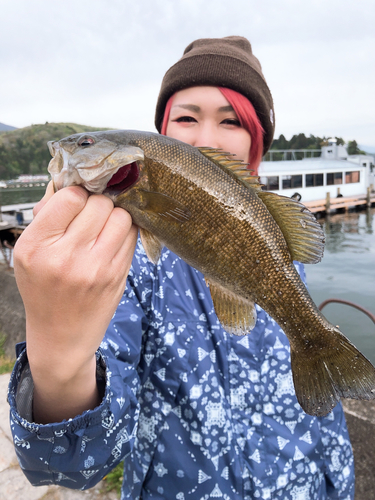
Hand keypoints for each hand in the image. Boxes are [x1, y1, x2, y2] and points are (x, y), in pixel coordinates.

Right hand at [14, 185, 137, 421]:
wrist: (62, 335)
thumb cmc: (43, 289)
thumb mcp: (29, 253)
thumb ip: (48, 216)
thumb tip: (71, 181)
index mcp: (36, 246)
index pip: (70, 197)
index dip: (76, 195)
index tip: (76, 203)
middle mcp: (66, 257)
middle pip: (100, 203)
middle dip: (97, 203)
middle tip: (91, 215)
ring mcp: (96, 268)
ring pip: (121, 217)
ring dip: (115, 216)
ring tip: (103, 227)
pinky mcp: (118, 275)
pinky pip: (131, 236)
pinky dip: (124, 232)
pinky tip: (112, 240)